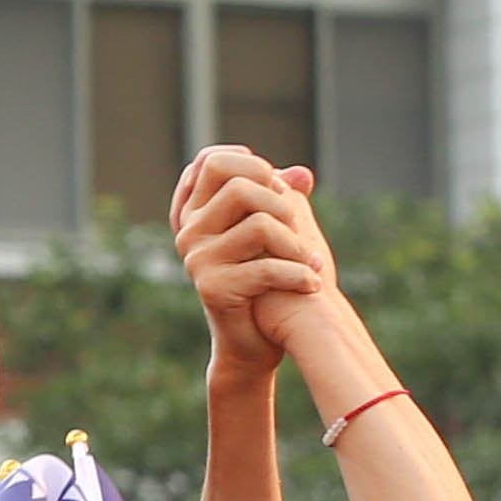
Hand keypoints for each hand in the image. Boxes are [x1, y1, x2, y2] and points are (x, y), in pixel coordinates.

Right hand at [173, 147, 338, 370]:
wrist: (260, 338)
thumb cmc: (271, 280)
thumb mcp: (277, 231)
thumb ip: (283, 198)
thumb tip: (302, 175)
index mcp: (197, 212)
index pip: (211, 162)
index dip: (250, 164)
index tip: (276, 186)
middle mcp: (189, 231)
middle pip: (239, 186)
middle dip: (281, 204)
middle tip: (296, 227)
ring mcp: (196, 259)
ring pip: (260, 224)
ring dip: (296, 245)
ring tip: (309, 262)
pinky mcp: (212, 288)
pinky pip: (267, 267)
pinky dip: (299, 275)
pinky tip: (311, 284)